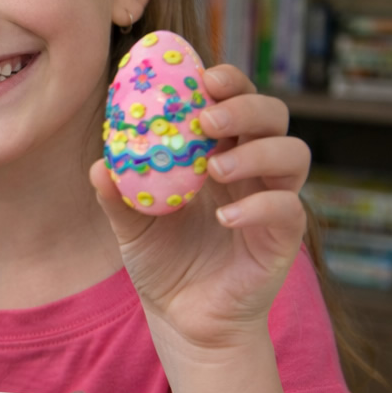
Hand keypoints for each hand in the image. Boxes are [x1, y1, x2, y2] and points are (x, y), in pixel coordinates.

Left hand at [89, 63, 310, 351]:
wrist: (182, 318)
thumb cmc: (162, 261)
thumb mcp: (130, 226)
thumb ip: (117, 196)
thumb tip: (98, 166)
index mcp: (218, 152)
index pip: (234, 101)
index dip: (227, 81)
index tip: (202, 74)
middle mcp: (252, 169)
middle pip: (272, 115)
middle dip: (245, 106)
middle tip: (207, 118)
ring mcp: (272, 199)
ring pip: (293, 154)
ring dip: (256, 152)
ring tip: (215, 169)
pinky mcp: (282, 237)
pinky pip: (288, 209)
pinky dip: (260, 207)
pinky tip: (225, 218)